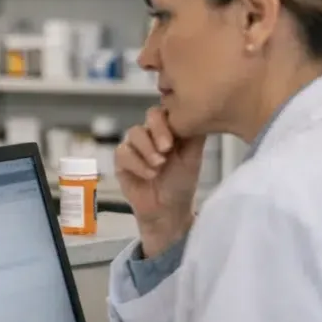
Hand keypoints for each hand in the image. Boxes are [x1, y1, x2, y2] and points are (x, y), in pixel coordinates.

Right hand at [115, 106, 204, 256]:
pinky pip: (123, 152)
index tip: (173, 142)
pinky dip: (137, 164)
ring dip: (147, 149)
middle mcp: (150, 133)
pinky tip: (149, 175)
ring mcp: (134, 145)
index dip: (167, 122)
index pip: (165, 111)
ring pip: (134, 133)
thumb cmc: (181, 182)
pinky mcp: (121, 161)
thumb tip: (200, 113)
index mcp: (168, 129)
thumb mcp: (193, 157)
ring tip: (158, 166)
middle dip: (157, 132)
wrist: (168, 210)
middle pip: (148, 117)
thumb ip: (195, 135)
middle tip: (166, 150)